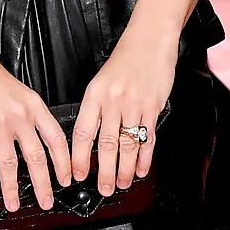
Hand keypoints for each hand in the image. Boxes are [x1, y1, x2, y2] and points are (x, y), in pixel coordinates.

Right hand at [0, 33, 71, 204]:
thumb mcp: (19, 91)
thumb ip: (28, 113)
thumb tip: (34, 135)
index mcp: (34, 106)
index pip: (56, 139)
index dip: (63, 162)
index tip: (67, 179)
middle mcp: (21, 117)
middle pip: (37, 157)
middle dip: (43, 184)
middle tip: (47, 202)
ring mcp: (0, 124)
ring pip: (10, 164)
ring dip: (12, 188)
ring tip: (14, 205)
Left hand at [71, 26, 176, 195]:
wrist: (150, 40)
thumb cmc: (126, 60)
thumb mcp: (101, 81)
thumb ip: (96, 108)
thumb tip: (90, 139)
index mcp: (94, 95)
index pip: (82, 133)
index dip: (79, 157)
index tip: (76, 174)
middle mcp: (113, 101)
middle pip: (106, 144)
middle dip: (103, 171)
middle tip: (102, 189)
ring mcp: (134, 105)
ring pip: (127, 145)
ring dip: (124, 169)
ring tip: (121, 183)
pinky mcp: (153, 107)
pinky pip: (148, 138)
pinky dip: (144, 157)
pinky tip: (140, 168)